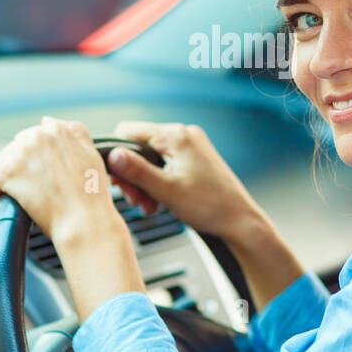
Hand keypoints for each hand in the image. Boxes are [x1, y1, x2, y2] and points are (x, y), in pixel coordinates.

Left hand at [0, 116, 119, 241]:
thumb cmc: (90, 195)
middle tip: (30, 188)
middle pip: (16, 148)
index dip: (35, 157)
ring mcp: (22, 152)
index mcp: (59, 130)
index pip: (35, 136)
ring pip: (1, 163)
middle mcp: (39, 135)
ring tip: (18, 196)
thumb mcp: (91, 154)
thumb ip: (74, 134)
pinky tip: (3, 203)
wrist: (85, 220)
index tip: (38, 173)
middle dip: (20, 167)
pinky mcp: (6, 172)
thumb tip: (48, 122)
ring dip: (6, 179)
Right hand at [107, 120, 259, 240]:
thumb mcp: (166, 189)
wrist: (239, 220)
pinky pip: (166, 165)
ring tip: (149, 205)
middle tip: (136, 200)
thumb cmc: (209, 205)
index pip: (129, 131)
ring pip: (152, 159)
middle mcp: (184, 135)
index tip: (117, 180)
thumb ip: (136, 171)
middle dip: (133, 175)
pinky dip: (159, 182)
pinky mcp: (195, 159)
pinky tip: (159, 202)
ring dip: (145, 182)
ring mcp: (191, 147)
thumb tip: (112, 155)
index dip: (117, 155)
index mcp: (176, 136)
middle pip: (140, 148)